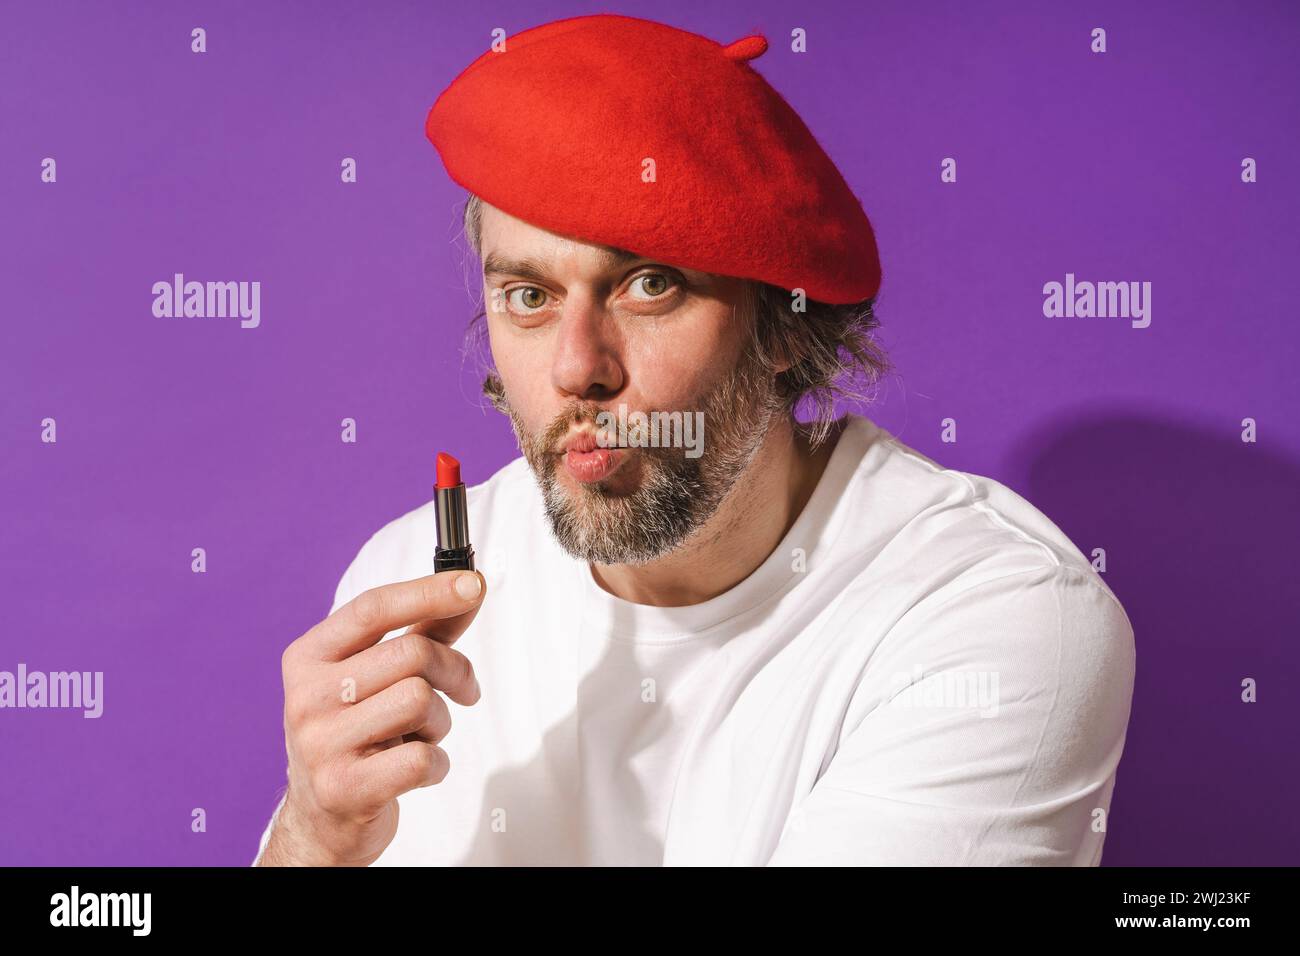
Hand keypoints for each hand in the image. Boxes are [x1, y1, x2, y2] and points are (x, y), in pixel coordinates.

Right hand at [258, 570, 485, 865]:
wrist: (321, 818)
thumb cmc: (355, 734)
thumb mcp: (376, 676)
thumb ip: (424, 630)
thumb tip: (470, 587)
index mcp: (309, 657)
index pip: (374, 608)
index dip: (429, 591)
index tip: (475, 583)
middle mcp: (307, 696)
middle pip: (412, 654)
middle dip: (454, 670)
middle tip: (463, 690)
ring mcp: (320, 744)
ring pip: (421, 701)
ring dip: (441, 721)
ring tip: (421, 734)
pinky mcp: (343, 789)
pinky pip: (422, 758)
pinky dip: (437, 763)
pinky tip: (417, 768)